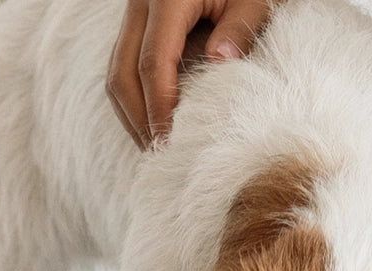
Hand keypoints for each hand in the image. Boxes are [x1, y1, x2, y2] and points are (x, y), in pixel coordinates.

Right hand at [107, 0, 273, 148]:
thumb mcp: (255, 0)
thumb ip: (239, 28)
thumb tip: (219, 62)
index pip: (153, 62)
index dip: (159, 105)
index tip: (169, 139)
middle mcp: (140, 5)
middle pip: (123, 72)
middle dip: (139, 118)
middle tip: (159, 154)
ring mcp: (134, 15)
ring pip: (116, 72)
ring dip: (132, 113)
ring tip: (155, 148)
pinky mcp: (138, 26)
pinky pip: (124, 67)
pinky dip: (136, 99)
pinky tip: (153, 124)